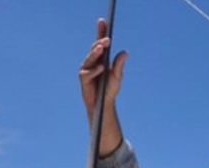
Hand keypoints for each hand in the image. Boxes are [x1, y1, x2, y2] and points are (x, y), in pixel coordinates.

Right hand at [79, 18, 125, 153]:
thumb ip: (119, 65)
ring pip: (90, 58)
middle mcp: (93, 62)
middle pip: (95, 49)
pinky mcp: (83, 79)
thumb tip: (125, 52)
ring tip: (102, 48)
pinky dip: (95, 70)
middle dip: (100, 43)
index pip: (100, 42)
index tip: (103, 21)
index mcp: (101, 58)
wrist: (103, 105)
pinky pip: (87, 73)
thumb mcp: (117, 77)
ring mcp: (87, 69)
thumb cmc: (110, 90)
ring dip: (96, 53)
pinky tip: (101, 68)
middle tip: (107, 40)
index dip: (101, 32)